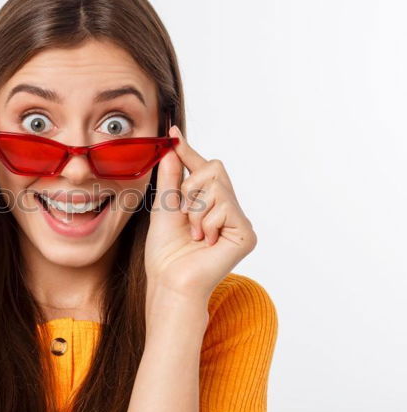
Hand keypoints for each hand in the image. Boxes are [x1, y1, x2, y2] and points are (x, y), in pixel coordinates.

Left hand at [144, 125, 256, 304]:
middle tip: (183, 214)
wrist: (169, 280)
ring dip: (195, 209)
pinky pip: (225, 206)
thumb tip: (171, 148)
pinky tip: (206, 241)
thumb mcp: (164, 208)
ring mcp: (239, 221)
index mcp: (207, 203)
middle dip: (190, 187)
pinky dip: (207, 222)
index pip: (200, 169)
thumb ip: (170, 179)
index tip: (172, 132)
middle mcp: (227, 209)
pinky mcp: (246, 233)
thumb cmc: (165, 252)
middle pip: (214, 168)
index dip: (187, 151)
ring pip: (217, 186)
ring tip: (194, 233)